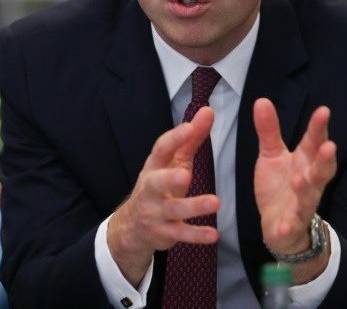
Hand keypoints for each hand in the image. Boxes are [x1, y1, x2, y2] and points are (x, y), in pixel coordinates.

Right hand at [108, 107, 219, 285]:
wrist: (132, 226)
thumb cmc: (160, 185)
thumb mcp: (173, 160)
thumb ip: (192, 137)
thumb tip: (208, 110)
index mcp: (154, 166)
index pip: (161, 149)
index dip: (174, 138)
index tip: (190, 127)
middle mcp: (151, 188)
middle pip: (157, 183)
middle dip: (170, 178)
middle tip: (186, 174)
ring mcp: (155, 212)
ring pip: (173, 210)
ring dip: (193, 207)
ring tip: (215, 203)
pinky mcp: (164, 232)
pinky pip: (181, 234)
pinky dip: (196, 235)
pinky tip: (213, 234)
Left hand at [253, 98, 336, 259]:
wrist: (279, 226)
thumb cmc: (280, 186)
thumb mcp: (271, 155)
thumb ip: (269, 130)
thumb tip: (261, 100)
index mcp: (305, 162)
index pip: (314, 143)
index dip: (319, 128)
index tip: (324, 111)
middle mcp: (309, 182)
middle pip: (321, 170)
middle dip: (325, 159)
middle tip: (328, 145)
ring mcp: (302, 205)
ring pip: (309, 197)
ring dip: (306, 189)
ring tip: (300, 179)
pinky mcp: (291, 225)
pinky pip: (292, 225)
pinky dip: (290, 225)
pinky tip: (286, 224)